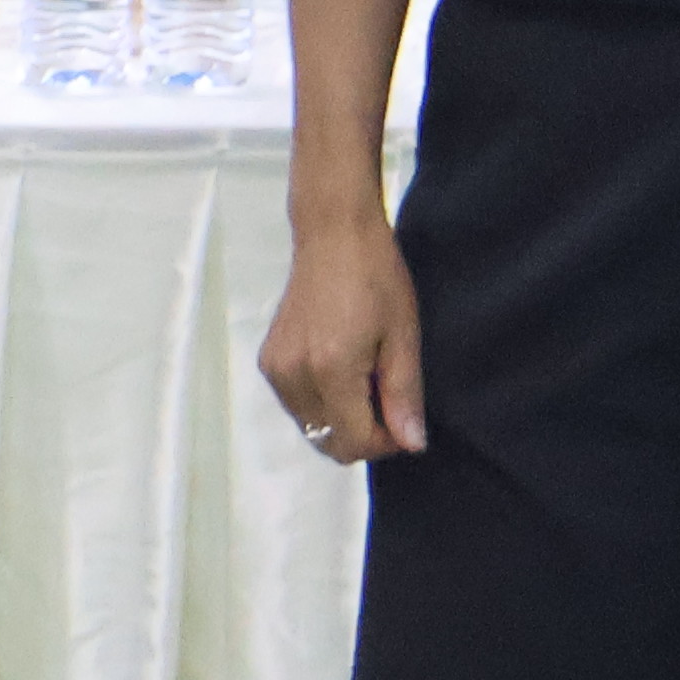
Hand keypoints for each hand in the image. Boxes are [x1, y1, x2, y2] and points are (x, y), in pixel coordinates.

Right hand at [261, 216, 427, 465]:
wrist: (333, 235)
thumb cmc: (377, 278)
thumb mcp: (403, 336)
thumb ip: (404, 395)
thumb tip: (412, 444)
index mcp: (329, 370)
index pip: (353, 442)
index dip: (385, 443)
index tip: (404, 419)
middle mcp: (293, 375)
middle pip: (327, 443)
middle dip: (363, 436)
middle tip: (388, 402)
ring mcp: (275, 370)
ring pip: (311, 428)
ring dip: (342, 420)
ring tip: (365, 381)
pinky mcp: (268, 361)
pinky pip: (297, 406)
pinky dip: (322, 404)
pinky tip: (341, 372)